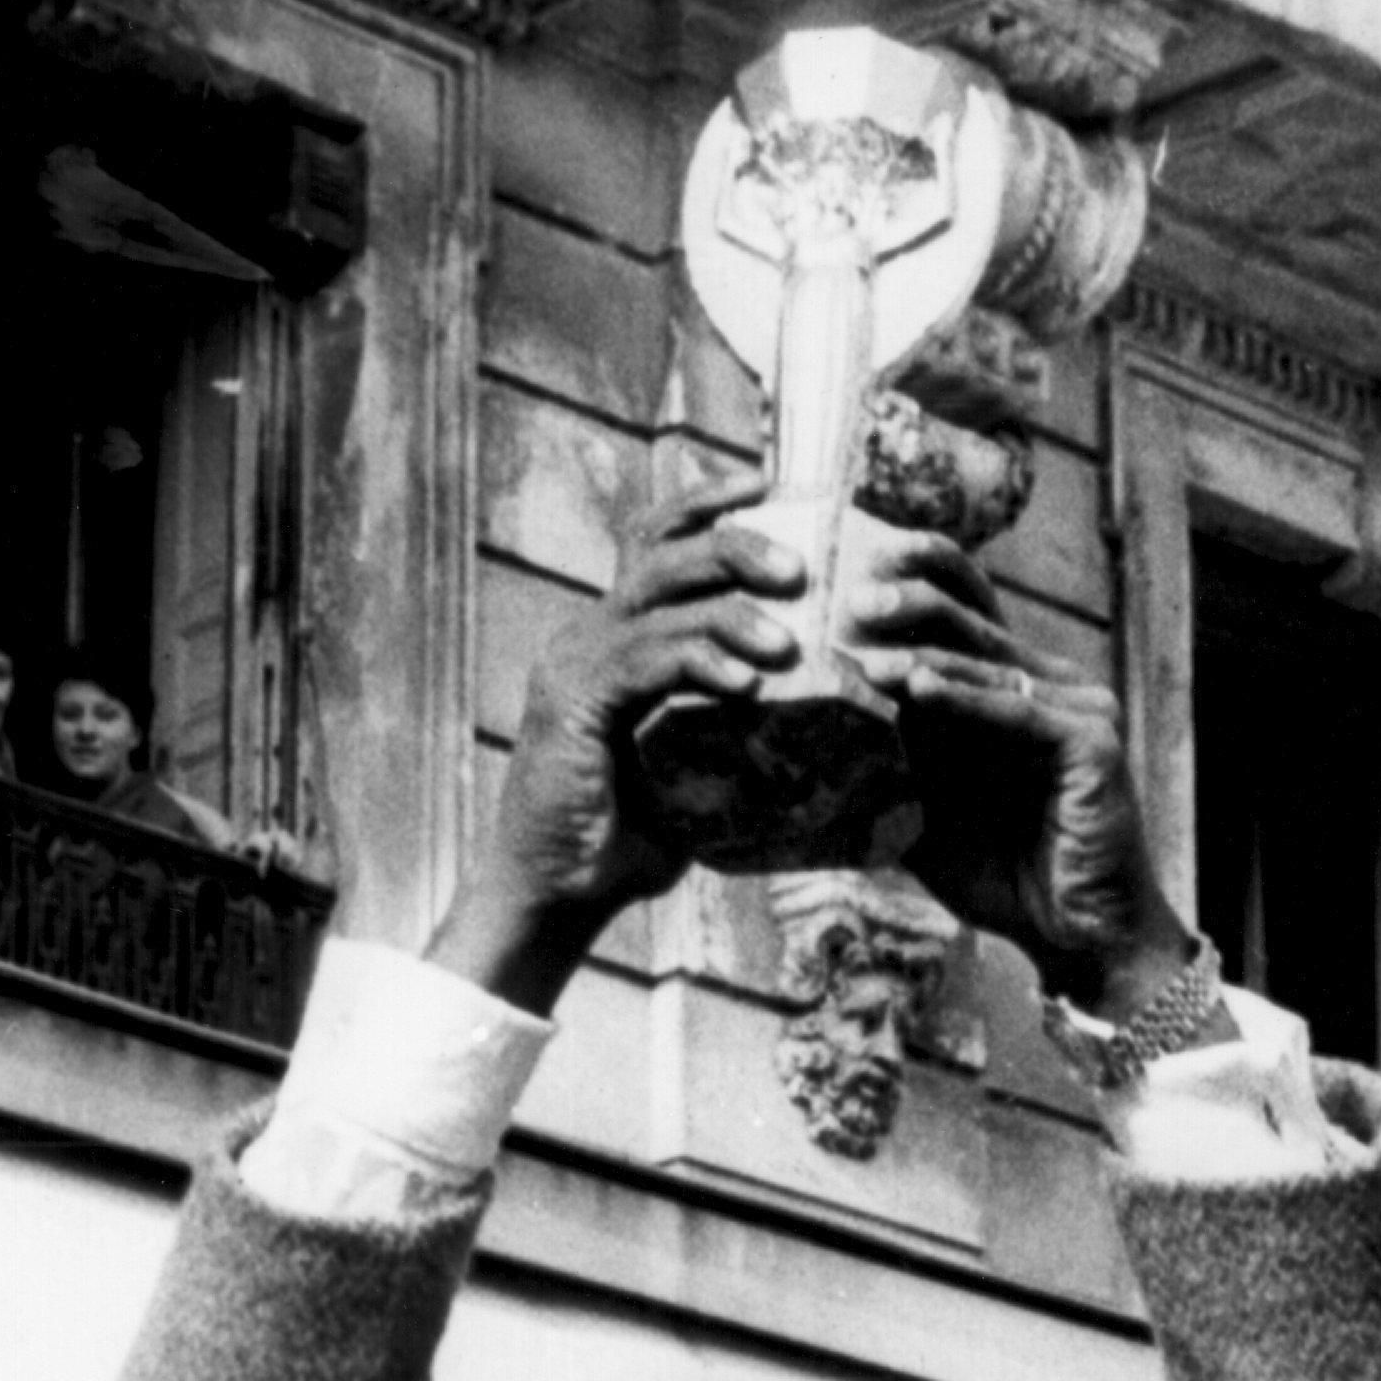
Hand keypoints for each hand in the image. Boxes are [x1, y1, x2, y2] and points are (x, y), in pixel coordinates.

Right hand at [431, 480, 800, 1013]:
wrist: (557, 898)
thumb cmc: (629, 842)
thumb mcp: (695, 771)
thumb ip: (736, 733)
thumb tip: (822, 725)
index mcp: (610, 637)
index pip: (654, 543)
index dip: (706, 502)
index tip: (769, 482)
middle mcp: (585, 636)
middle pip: (661, 553)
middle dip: (733, 545)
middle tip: (799, 569)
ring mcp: (573, 665)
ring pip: (657, 603)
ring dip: (729, 612)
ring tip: (788, 642)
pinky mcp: (571, 705)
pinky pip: (645, 663)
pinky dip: (698, 662)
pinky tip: (745, 682)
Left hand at [849, 536, 1192, 1014]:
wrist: (1077, 936)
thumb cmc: (1004, 876)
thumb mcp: (927, 814)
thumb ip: (886, 771)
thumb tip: (800, 753)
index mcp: (1018, 688)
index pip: (968, 612)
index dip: (920, 578)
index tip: (854, 568)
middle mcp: (1054, 684)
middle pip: (976, 621)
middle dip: (911, 601)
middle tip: (851, 595)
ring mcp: (1079, 708)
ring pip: (989, 665)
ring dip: (922, 653)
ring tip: (864, 646)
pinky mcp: (1092, 745)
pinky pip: (1015, 713)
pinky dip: (965, 699)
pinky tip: (915, 689)